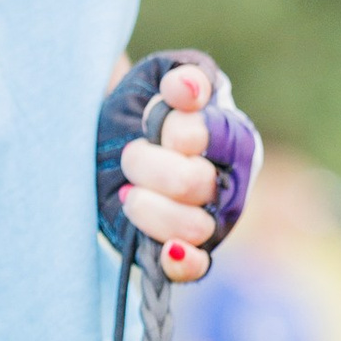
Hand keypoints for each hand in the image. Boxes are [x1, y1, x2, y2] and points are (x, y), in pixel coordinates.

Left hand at [121, 60, 233, 282]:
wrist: (105, 147)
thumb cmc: (141, 109)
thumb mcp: (156, 77)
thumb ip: (182, 73)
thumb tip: (186, 89)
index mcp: (235, 138)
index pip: (213, 136)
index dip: (177, 131)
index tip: (154, 121)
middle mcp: (231, 183)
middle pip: (196, 183)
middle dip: (148, 165)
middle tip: (129, 154)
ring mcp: (211, 221)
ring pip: (193, 227)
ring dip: (147, 208)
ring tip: (128, 193)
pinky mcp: (187, 254)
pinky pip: (197, 268)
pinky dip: (182, 261)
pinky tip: (164, 250)